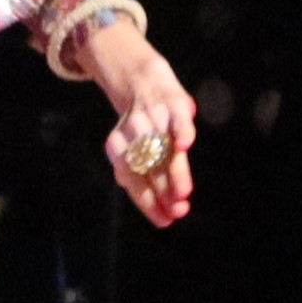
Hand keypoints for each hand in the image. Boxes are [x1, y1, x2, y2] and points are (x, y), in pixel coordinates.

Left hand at [81, 31, 202, 228]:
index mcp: (117, 147)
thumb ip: (142, 178)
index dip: (148, 202)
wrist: (144, 81)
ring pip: (164, 148)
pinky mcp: (174, 103)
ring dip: (174, 171)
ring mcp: (153, 116)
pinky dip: (179, 130)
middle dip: (163, 191)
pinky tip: (184, 146)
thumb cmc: (142, 128)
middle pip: (149, 167)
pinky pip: (177, 119)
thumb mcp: (133, 150)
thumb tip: (160, 214)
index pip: (132, 179)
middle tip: (178, 212)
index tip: (164, 221)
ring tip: (183, 194)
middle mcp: (132, 131)